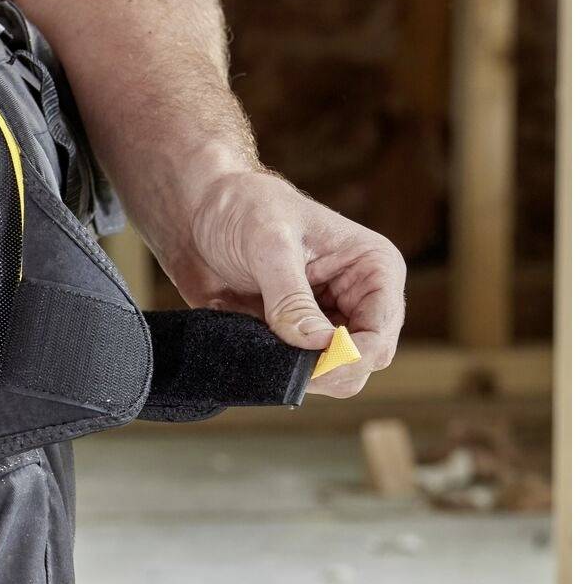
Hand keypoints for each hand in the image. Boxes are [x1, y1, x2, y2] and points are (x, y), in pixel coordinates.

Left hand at [173, 168, 405, 398]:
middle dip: (329, 370)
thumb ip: (291, 298)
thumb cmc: (244, 209)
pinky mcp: (298, 337)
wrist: (202, 213)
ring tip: (263, 345)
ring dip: (301, 372)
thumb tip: (317, 344)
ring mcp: (329, 321)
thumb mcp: (269, 245)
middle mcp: (359, 299)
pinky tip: (255, 349)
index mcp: (373, 268)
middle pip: (364, 362)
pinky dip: (279, 371)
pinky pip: (298, 372)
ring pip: (334, 374)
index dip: (351, 357)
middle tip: (285, 367)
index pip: (380, 331)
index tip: (311, 365)